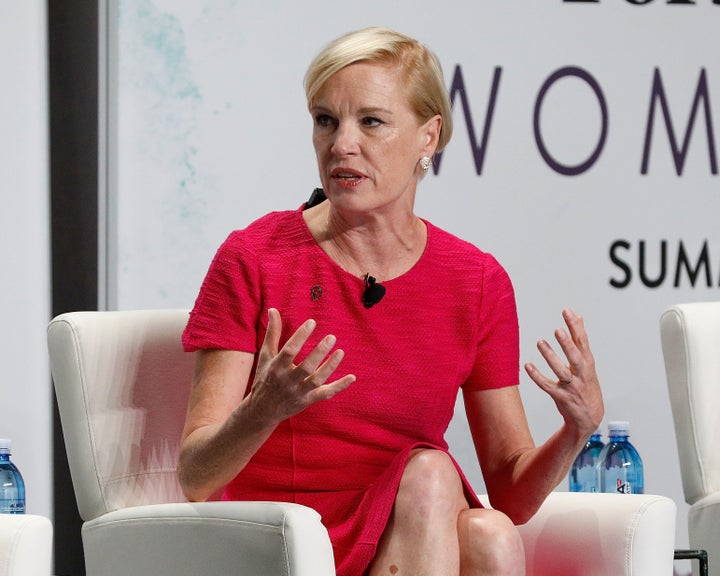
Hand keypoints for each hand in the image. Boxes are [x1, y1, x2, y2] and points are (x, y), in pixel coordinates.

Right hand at [247, 308, 354, 424]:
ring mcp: (298, 392)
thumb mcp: (266, 355)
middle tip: (332, 337)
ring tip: (340, 352)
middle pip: (306, 367)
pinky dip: (339, 387)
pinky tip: (352, 377)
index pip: (290, 350)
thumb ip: (272, 333)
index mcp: (276, 367)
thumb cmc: (265, 377)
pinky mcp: (307, 400)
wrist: (262, 410)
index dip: (301, 336)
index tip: (312, 322)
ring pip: (316, 380)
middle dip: (319, 352)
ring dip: (330, 367)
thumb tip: (273, 309)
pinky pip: (325, 393)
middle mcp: (287, 381)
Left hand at [524, 308, 603, 437]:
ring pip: (561, 371)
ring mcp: (572, 387)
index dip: (575, 326)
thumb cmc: (586, 385)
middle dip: (567, 344)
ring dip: (551, 357)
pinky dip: (537, 376)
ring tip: (540, 342)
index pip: (582, 342)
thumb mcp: (587, 363)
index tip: (567, 311)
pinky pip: (547, 386)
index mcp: (588, 364)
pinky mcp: (561, 398)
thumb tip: (578, 316)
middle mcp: (582, 375)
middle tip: (557, 330)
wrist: (590, 418)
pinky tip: (527, 366)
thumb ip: (580, 340)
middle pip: (575, 357)